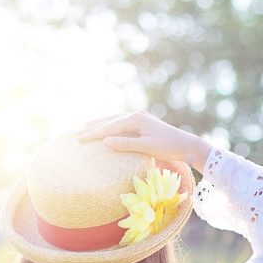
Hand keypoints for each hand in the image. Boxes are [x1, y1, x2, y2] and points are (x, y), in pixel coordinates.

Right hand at [76, 111, 211, 171]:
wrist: (187, 145)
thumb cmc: (169, 147)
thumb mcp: (147, 147)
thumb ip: (126, 144)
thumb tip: (105, 141)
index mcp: (136, 119)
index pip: (110, 126)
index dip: (93, 133)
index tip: (79, 139)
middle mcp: (136, 115)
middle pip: (109, 121)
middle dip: (93, 127)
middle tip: (75, 133)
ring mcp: (140, 118)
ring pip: (114, 120)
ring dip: (100, 124)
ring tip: (85, 128)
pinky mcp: (142, 124)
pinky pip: (121, 124)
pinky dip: (110, 127)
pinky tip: (105, 130)